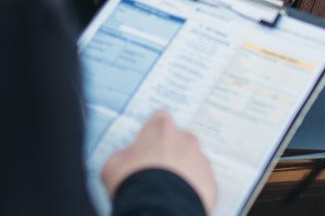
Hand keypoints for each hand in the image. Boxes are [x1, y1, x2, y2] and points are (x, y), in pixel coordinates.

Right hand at [101, 110, 217, 213]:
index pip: (159, 119)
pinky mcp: (211, 183)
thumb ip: (124, 155)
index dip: (152, 133)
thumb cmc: (133, 181)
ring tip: (168, 189)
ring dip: (183, 171)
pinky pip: (202, 183)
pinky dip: (193, 190)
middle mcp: (185, 139)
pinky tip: (179, 199)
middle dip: (170, 152)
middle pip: (179, 140)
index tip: (147, 144)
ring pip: (193, 162)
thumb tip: (125, 159)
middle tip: (157, 171)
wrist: (158, 208)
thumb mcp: (113, 164)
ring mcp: (201, 160)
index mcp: (161, 129)